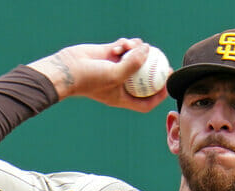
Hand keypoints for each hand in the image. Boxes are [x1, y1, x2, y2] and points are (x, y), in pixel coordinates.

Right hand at [28, 38, 168, 111]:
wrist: (68, 68)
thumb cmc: (90, 79)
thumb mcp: (115, 75)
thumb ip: (133, 64)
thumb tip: (148, 49)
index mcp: (122, 97)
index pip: (145, 102)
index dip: (158, 97)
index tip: (166, 86)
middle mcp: (121, 83)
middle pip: (144, 80)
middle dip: (155, 72)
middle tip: (165, 63)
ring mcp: (116, 68)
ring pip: (136, 59)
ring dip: (137, 51)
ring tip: (133, 47)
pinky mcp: (110, 54)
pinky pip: (125, 47)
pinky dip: (126, 44)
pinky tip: (122, 44)